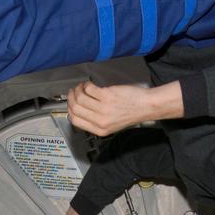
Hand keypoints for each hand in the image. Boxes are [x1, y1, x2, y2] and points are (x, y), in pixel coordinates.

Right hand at [67, 81, 181, 135]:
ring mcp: (103, 108)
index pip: (75, 121)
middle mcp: (100, 121)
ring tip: (82, 86)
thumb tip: (79, 110)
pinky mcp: (107, 96)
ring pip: (80, 97)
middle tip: (74, 92)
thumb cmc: (130, 113)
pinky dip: (87, 84)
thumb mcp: (111, 125)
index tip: (71, 103)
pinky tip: (90, 84)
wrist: (144, 106)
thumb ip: (95, 121)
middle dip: (71, 98)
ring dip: (78, 89)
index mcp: (99, 130)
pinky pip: (89, 89)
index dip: (70, 110)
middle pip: (75, 108)